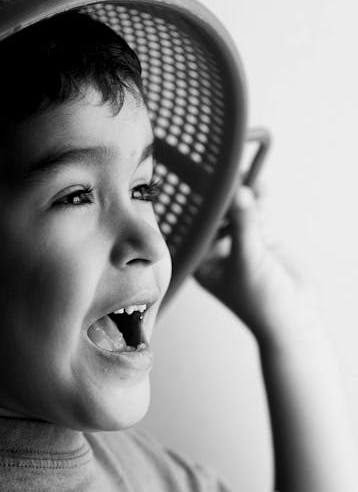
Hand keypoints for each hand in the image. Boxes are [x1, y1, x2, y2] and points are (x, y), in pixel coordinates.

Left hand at [194, 185, 316, 339]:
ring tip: (245, 174)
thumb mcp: (248, 260)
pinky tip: (260, 187)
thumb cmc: (260, 302)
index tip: (199, 180)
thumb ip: (243, 225)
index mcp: (201, 261)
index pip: (195, 227)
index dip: (197, 205)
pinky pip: (256, 214)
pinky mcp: (261, 239)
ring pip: (237, 211)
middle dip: (222, 195)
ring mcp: (240, 244)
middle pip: (216, 216)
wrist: (296, 320)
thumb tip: (238, 192)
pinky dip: (258, 200)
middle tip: (225, 172)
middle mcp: (217, 251)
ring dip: (242, 195)